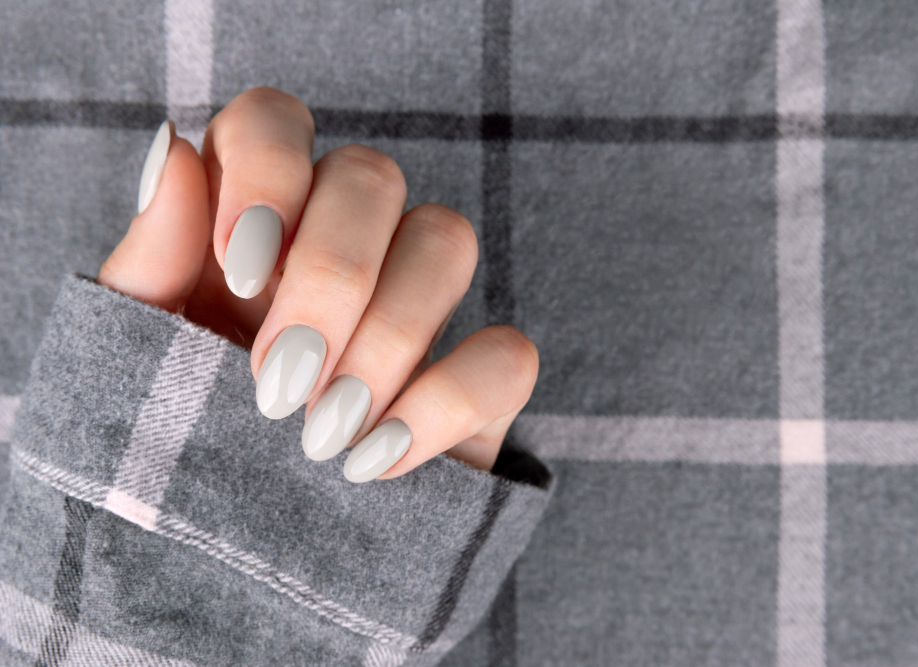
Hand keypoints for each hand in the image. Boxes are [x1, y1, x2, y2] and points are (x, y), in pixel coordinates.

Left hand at [98, 87, 537, 482]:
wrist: (234, 557)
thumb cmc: (176, 440)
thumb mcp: (139, 355)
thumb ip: (153, 257)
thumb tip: (174, 149)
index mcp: (253, 221)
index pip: (277, 121)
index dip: (271, 172)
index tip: (243, 271)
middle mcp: (342, 243)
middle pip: (374, 174)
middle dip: (331, 276)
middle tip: (276, 383)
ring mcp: (419, 306)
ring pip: (448, 239)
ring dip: (386, 337)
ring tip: (321, 435)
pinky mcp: (478, 379)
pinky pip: (510, 351)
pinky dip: (447, 403)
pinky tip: (379, 460)